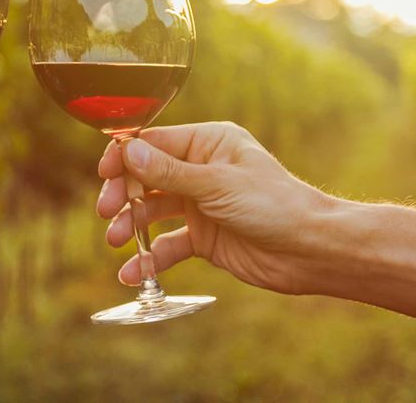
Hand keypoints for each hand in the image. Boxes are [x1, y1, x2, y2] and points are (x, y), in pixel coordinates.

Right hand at [97, 122, 328, 293]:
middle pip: (145, 177)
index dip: (125, 157)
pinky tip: (134, 273)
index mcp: (207, 143)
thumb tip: (126, 150)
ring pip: (151, 211)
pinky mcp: (202, 237)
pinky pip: (167, 244)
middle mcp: (199, 170)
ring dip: (130, 224)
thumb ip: (168, 172)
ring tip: (116, 241)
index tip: (104, 174)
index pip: (153, 142)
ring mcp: (199, 204)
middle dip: (123, 194)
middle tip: (107, 212)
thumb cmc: (274, 205)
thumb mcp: (217, 185)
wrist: (311, 252)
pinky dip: (149, 258)